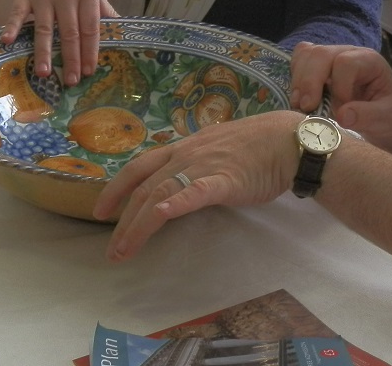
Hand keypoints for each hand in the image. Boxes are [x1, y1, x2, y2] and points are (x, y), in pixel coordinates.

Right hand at [0, 0, 117, 84]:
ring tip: (44, 72)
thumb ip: (103, 8)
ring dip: (44, 50)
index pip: (91, 28)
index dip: (90, 51)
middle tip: (71, 80)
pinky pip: (17, 12)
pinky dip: (11, 26)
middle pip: (70, 31)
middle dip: (71, 57)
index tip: (89, 71)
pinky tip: (7, 41)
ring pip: (45, 27)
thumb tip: (122, 27)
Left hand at [94, 110, 302, 259]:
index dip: (118, 187)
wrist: (290, 140)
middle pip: (144, 186)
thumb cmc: (261, 146)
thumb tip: (184, 184)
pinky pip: (195, 192)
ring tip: (123, 251)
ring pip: (160, 193)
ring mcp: (204, 165)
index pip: (142, 166)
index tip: (101, 210)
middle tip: (110, 248)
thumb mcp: (219, 149)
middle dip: (122, 219)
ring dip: (137, 224)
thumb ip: (199, 165)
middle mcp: (188, 153)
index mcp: (186, 146)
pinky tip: (159, 214)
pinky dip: (174, 203)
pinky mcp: (224, 180)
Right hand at [289, 42, 391, 155]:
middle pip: (321, 54)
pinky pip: (299, 60)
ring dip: (299, 81)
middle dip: (310, 81)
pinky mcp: (319, 68)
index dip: (339, 88)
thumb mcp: (388, 118)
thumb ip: (368, 115)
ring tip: (300, 106)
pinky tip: (299, 98)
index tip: (342, 112)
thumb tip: (341, 114)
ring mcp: (332, 58)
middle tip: (307, 108)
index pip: (345, 63)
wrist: (390, 118)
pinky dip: (294, 77)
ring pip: (306, 54)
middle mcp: (349, 53)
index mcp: (369, 61)